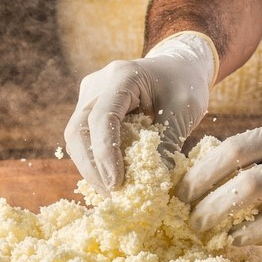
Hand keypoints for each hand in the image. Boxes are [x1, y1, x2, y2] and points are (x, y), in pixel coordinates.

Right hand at [65, 31, 217, 193]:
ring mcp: (89, 95)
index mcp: (122, 76)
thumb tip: (150, 184)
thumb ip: (166, 143)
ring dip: (91, 168)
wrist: (178, 66)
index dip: (105, 153)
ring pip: (76, 137)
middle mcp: (98, 84)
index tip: (117, 184)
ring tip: (113, 192)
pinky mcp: (89, 107)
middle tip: (113, 195)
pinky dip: (95, 161)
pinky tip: (111, 179)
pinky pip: (84, 138)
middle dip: (92, 167)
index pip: (102, 117)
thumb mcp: (184, 111)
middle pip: (79, 130)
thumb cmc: (185, 85)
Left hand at [177, 116, 261, 244]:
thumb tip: (229, 178)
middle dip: (198, 192)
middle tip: (179, 214)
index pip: (229, 146)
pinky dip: (250, 233)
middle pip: (231, 167)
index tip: (179, 188)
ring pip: (247, 192)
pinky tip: (234, 243)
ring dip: (217, 213)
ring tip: (199, 230)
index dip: (199, 169)